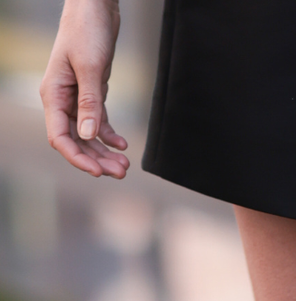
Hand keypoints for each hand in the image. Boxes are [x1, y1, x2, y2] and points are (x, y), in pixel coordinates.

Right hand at [40, 0, 128, 177]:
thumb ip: (89, 102)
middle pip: (76, 141)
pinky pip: (98, 123)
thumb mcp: (90, 67)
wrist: (95, 7)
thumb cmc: (87, 30)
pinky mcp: (91, 94)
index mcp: (53, 94)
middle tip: (121, 172)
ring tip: (125, 165)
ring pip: (88, 135)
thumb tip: (87, 135)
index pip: (59, 137)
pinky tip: (123, 145)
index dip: (77, 158)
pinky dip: (110, 136)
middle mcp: (62, 100)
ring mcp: (76, 98)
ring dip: (105, 152)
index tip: (98, 172)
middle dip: (97, 159)